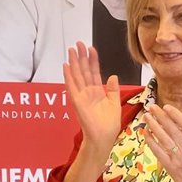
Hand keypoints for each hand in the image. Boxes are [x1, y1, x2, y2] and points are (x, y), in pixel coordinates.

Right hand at [63, 41, 119, 156]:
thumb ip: (113, 89)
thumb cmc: (109, 124)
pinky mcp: (77, 101)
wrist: (104, 137)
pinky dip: (68, 76)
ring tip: (72, 49)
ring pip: (77, 75)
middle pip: (84, 70)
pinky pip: (72, 86)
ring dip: (74, 62)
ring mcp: (81, 96)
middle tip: (79, 43)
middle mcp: (88, 92)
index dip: (92, 60)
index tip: (91, 48)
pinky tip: (66, 66)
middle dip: (82, 56)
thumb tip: (113, 76)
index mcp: (97, 92)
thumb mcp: (114, 103)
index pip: (94, 72)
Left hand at [146, 103, 181, 181]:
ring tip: (147, 116)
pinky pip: (157, 150)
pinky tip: (145, 131)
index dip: (176, 116)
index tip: (166, 107)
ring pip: (163, 139)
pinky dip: (150, 140)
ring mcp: (177, 157)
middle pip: (173, 130)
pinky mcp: (168, 164)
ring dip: (153, 126)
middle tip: (152, 107)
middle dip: (161, 117)